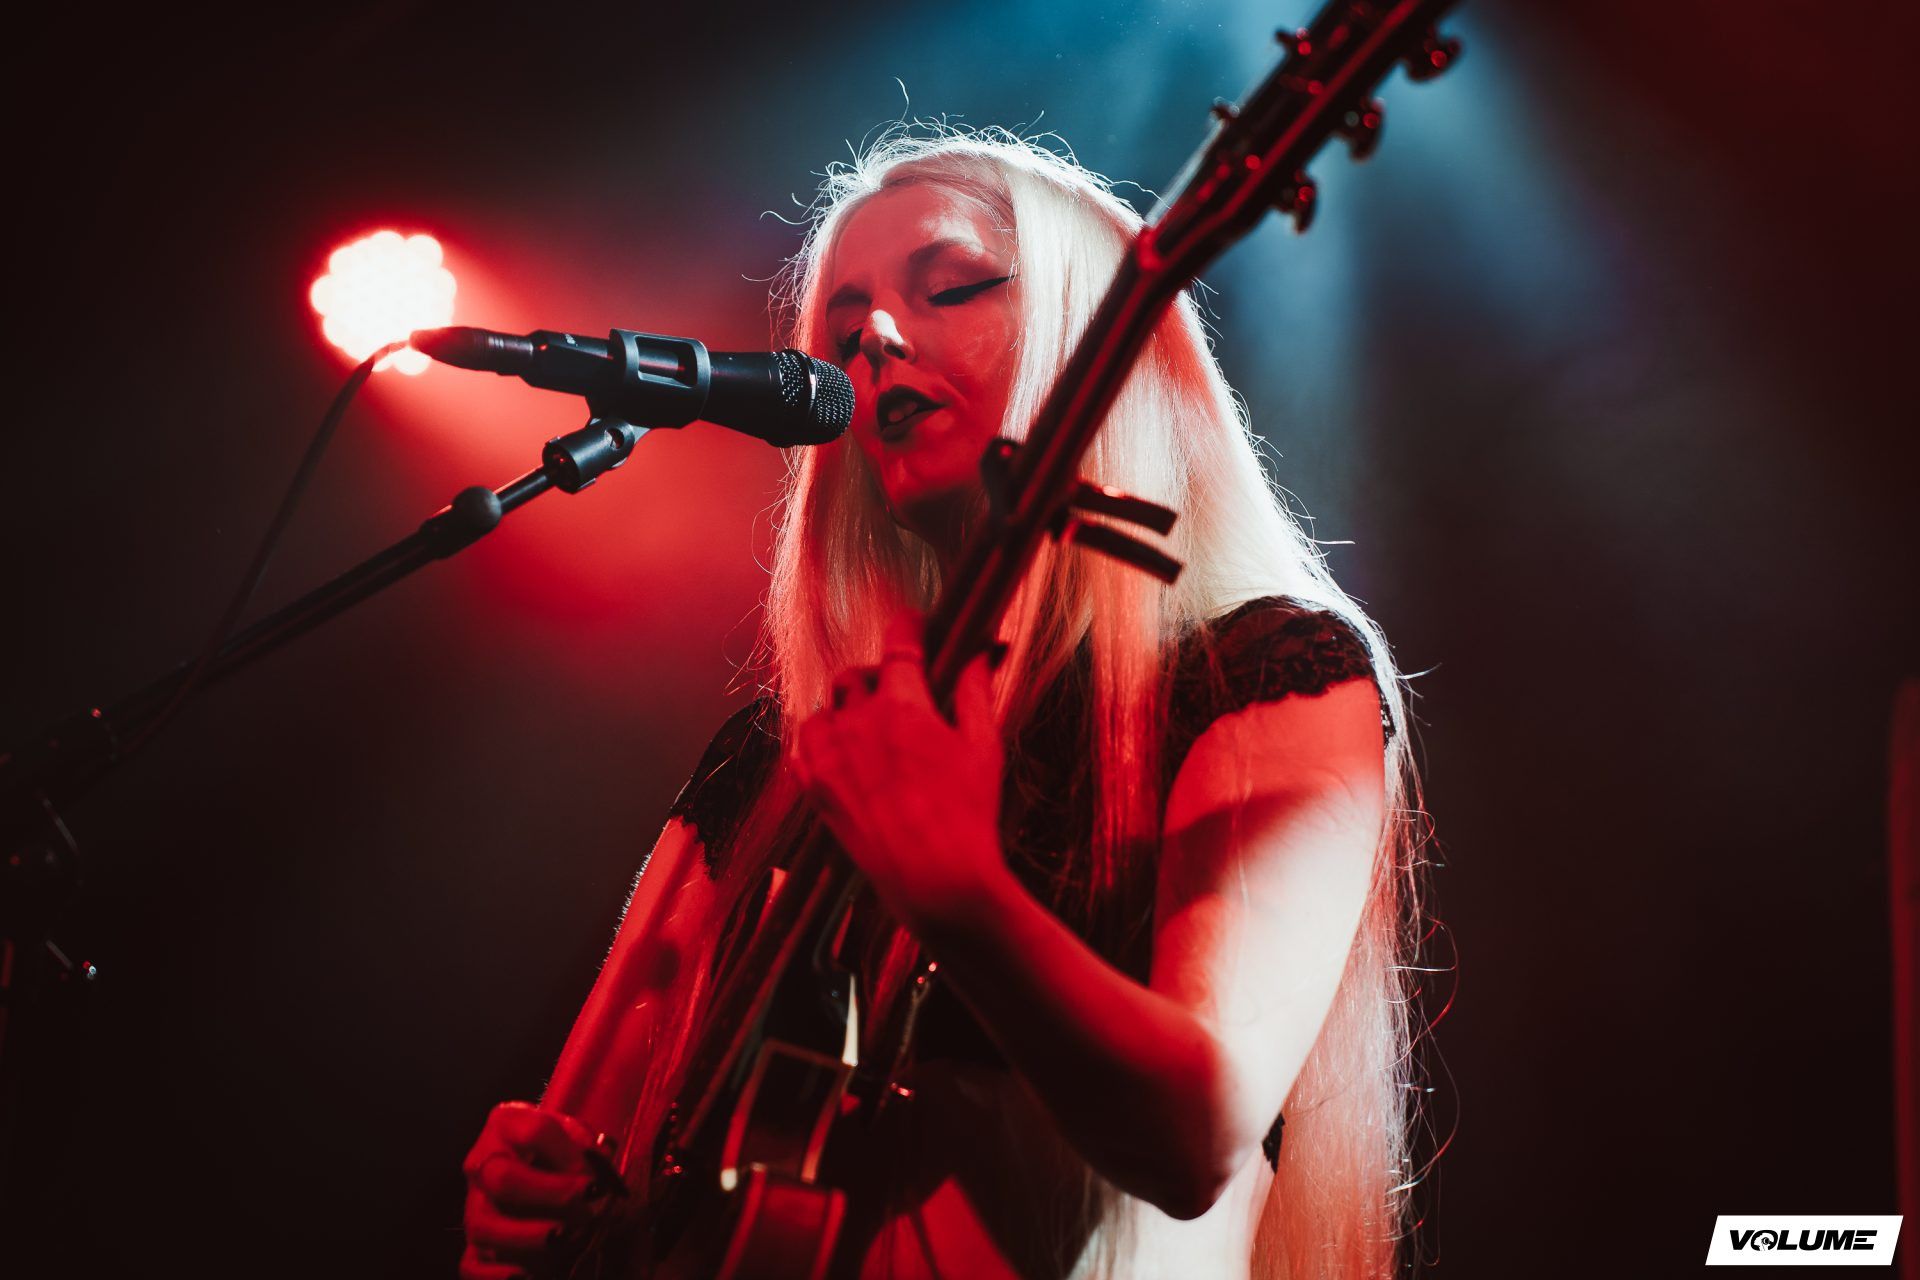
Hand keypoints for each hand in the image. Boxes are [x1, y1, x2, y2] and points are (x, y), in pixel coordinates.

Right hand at [460, 1101, 606, 1278]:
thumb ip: (587, 1144)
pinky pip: (472, 1267)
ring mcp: (473, 1208)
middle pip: (503, 1179)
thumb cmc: (558, 1154)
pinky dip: (497, 1276)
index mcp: (506, 1124)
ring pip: (484, 1226)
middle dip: (551, 1194)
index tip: (595, 1173)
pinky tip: (527, 1275)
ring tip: (565, 1238)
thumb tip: (600, 1157)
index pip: (535, 1132)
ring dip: (530, 1236)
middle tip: (587, 1202)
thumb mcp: (573, 1136)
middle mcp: (481, 1164)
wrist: (534, 1173)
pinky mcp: (472, 1247)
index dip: (571, 1153)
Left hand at [789, 611, 1011, 938]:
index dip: (908, 626)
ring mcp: (832, 756)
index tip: (913, 624)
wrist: (936, 880)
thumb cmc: (968, 817)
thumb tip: (984, 652)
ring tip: (871, 728)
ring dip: (847, 708)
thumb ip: (977, 690)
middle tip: (901, 693)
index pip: (899, 641)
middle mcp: (860, 724)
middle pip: (857, 674)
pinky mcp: (815, 787)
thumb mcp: (984, 746)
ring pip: (826, 707)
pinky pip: (805, 743)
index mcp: (905, 706)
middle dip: (879, 675)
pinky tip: (845, 751)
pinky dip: (821, 739)